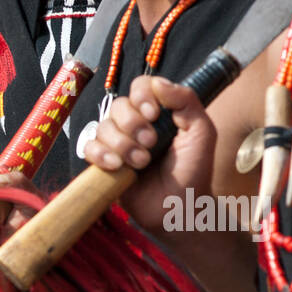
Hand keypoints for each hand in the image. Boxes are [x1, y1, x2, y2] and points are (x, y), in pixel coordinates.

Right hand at [81, 75, 217, 242]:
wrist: (179, 208)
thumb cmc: (194, 170)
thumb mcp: (201, 131)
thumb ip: (186, 101)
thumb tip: (159, 84)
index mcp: (158, 111)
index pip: (140, 86)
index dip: (142, 96)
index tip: (154, 115)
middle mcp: (135, 123)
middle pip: (118, 106)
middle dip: (133, 125)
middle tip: (151, 144)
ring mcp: (118, 143)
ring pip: (103, 127)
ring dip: (122, 144)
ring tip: (141, 163)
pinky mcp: (103, 163)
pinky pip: (89, 148)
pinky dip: (101, 154)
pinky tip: (117, 166)